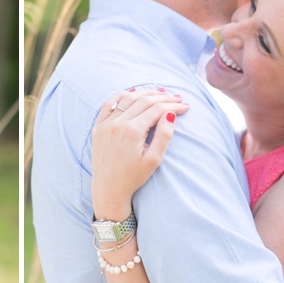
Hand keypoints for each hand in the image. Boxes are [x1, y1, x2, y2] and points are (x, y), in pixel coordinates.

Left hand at [91, 87, 188, 219]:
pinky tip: (132, 93)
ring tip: (160, 93)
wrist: (108, 189)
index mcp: (132, 131)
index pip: (157, 109)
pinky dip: (122, 96)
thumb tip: (170, 115)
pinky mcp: (98, 128)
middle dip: (163, 98)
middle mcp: (117, 124)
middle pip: (144, 101)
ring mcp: (106, 124)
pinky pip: (109, 105)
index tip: (185, 107)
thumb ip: (164, 136)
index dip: (173, 106)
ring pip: (127, 99)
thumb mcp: (154, 160)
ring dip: (144, 93)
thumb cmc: (133, 177)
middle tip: (177, 98)